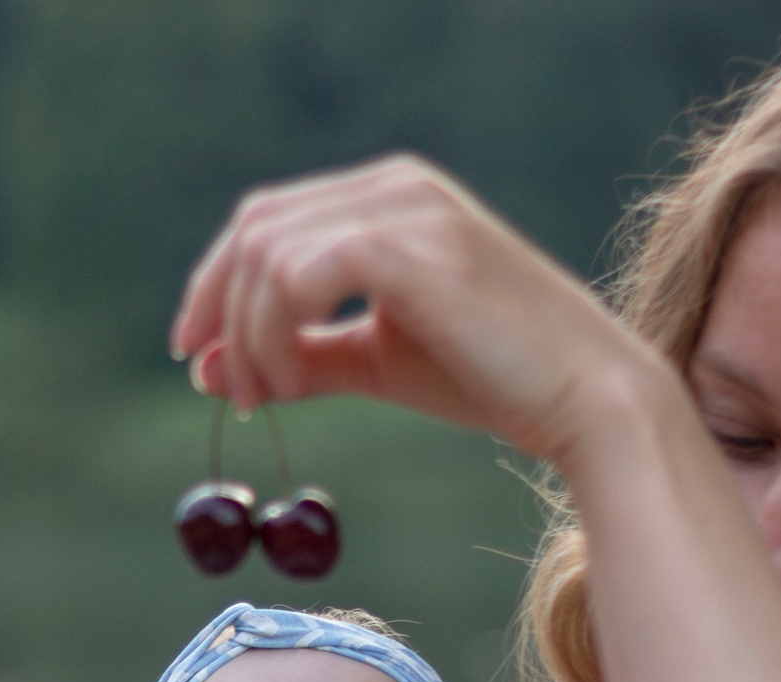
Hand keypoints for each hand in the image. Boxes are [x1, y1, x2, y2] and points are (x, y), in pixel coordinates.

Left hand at [168, 154, 649, 464]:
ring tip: (270, 397)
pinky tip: (295, 381)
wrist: (584, 396)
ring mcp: (405, 209)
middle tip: (230, 391)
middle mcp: (395, 186)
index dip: (215, 285)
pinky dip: (274, 333)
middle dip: (220, 311)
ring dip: (249, 336)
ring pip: (267, 252)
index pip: (267, 219)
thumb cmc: (490, 377)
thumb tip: (207, 370)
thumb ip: (299, 356)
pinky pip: (297, 275)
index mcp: (389, 197)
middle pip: (255, 227)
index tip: (196, 354)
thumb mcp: (377, 361)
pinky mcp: (410, 249)